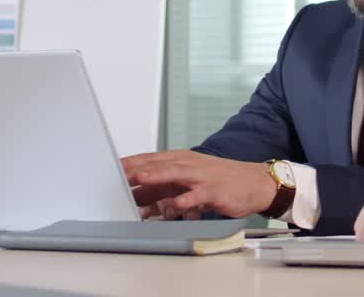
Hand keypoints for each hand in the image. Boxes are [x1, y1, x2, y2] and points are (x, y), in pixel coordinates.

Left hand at [121, 150, 277, 218]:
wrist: (255, 182)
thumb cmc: (221, 182)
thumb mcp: (188, 184)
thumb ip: (162, 192)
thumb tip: (137, 202)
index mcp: (181, 161)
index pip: (151, 160)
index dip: (130, 162)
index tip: (108, 166)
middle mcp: (189, 165)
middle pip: (158, 165)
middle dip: (136, 168)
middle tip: (115, 171)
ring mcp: (202, 177)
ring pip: (175, 174)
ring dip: (156, 176)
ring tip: (139, 178)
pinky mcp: (215, 191)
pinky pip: (198, 195)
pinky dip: (187, 199)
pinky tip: (176, 203)